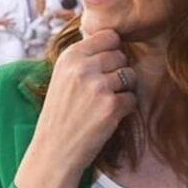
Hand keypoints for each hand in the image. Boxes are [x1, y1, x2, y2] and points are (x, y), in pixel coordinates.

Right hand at [14, 29, 134, 187]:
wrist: (54, 151)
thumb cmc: (61, 114)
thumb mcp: (63, 77)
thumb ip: (84, 57)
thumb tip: (115, 40)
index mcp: (70, 56)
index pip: (109, 36)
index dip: (111, 51)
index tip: (102, 68)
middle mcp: (83, 68)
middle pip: (121, 56)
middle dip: (117, 72)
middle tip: (101, 92)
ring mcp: (98, 86)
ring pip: (130, 76)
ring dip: (123, 91)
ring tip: (103, 104)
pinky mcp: (111, 107)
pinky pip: (133, 98)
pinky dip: (125, 109)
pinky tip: (107, 118)